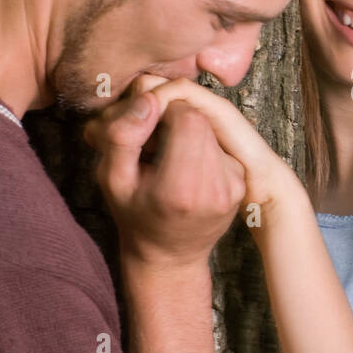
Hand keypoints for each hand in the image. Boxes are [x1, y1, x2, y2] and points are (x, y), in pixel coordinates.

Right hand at [100, 75, 301, 214]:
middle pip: (202, 120)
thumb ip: (122, 137)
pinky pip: (220, 145)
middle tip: (153, 139)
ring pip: (213, 129)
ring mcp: (234, 187)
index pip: (188, 117)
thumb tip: (149, 98)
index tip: (145, 127)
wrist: (169, 254)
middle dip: (175, 117)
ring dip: (187, 130)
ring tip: (166, 154)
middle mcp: (216, 187)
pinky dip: (200, 145)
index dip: (164, 109)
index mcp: (181, 188)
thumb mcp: (111, 179)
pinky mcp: (241, 184)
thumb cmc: (134, 215)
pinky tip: (182, 165)